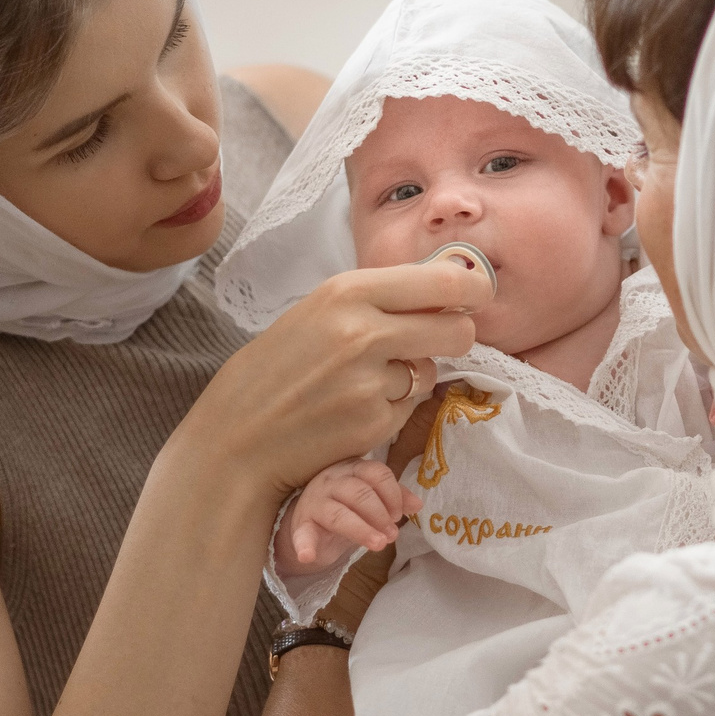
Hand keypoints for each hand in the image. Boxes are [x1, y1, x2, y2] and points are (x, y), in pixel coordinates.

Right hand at [184, 264, 484, 500]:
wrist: (236, 435)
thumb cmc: (276, 368)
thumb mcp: (320, 311)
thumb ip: (380, 299)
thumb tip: (450, 286)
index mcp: (347, 290)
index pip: (441, 280)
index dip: (473, 288)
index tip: (478, 294)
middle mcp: (363, 331)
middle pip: (457, 328)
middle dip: (455, 337)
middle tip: (434, 342)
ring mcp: (370, 380)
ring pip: (431, 372)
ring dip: (412, 378)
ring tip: (362, 382)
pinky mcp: (374, 422)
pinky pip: (410, 408)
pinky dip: (391, 410)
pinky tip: (352, 410)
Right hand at [277, 459, 419, 572]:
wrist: (310, 522)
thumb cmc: (346, 505)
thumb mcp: (371, 499)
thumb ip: (394, 498)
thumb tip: (418, 504)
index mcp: (352, 469)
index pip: (375, 472)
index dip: (392, 494)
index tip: (398, 515)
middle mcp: (331, 480)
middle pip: (359, 492)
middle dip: (380, 514)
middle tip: (392, 534)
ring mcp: (314, 501)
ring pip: (338, 513)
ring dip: (361, 530)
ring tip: (379, 544)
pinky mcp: (302, 525)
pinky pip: (302, 533)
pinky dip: (304, 545)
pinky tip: (308, 556)